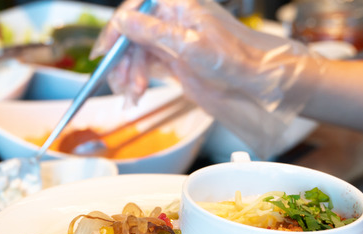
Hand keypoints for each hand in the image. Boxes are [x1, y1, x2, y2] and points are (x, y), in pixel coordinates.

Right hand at [91, 0, 324, 157]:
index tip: (105, 52)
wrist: (257, 83)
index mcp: (177, 4)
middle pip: (131, 33)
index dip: (116, 30)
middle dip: (122, 60)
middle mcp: (171, 18)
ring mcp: (171, 39)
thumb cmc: (236, 59)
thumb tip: (124, 21)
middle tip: (120, 83)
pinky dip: (137, 81)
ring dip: (128, 74)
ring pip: (135, 52)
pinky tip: (136, 94)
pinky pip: (144, 66)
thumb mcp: (190, 46)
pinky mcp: (173, 59)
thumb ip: (154, 32)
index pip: (135, 9)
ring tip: (133, 95)